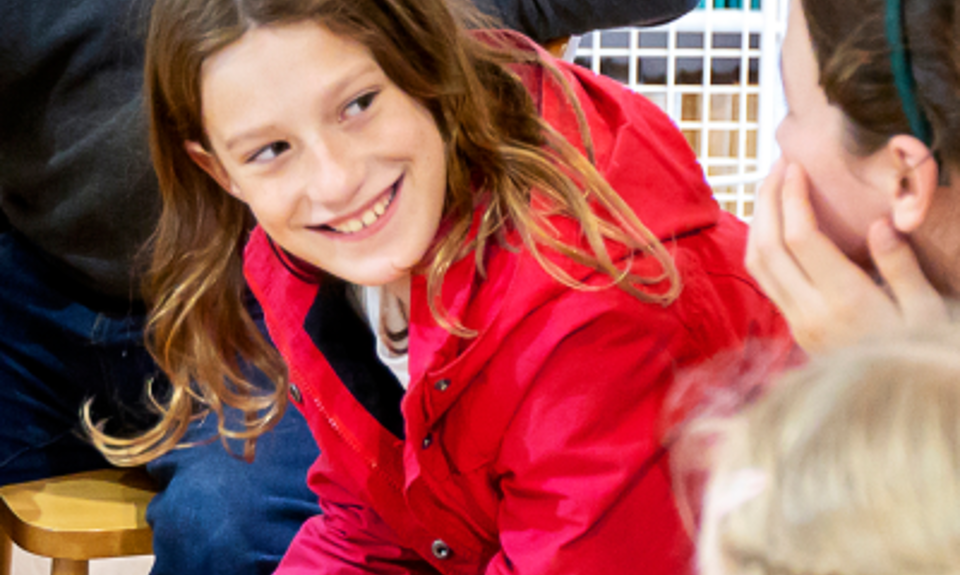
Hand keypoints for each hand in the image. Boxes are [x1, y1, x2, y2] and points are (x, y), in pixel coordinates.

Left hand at [745, 160, 948, 352]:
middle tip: (775, 166)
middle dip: (767, 201)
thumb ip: (901, 266)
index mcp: (845, 302)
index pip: (801, 240)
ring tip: (770, 188)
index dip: (792, 198)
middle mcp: (809, 313)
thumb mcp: (926, 309)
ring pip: (757, 265)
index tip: (795, 168)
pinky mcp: (792, 329)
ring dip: (758, 222)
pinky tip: (774, 225)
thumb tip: (879, 225)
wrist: (896, 403)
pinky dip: (762, 245)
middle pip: (768, 247)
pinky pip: (764, 280)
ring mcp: (795, 324)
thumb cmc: (920, 351)